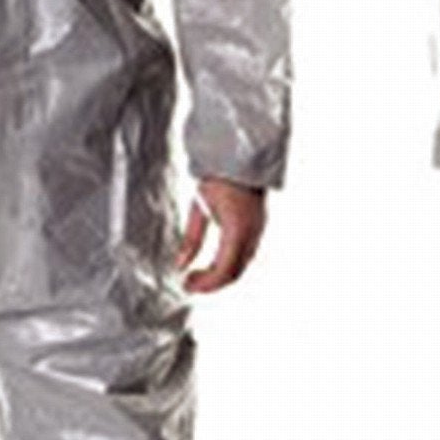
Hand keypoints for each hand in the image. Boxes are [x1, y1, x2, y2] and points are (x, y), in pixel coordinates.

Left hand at [175, 177, 266, 294]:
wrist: (241, 154)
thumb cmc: (218, 176)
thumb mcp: (199, 207)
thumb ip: (192, 238)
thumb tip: (181, 265)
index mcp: (237, 230)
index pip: (224, 271)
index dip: (205, 284)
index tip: (186, 284)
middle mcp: (252, 233)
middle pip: (235, 273)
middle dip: (211, 283)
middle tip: (189, 282)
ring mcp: (259, 230)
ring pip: (242, 265)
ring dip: (220, 274)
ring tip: (198, 273)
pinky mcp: (259, 226)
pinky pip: (246, 254)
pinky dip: (229, 263)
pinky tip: (212, 262)